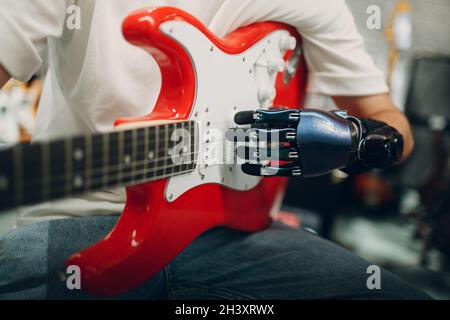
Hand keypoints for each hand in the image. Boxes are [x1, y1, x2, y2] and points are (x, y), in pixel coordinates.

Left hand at [233, 108, 359, 177]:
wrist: (352, 143)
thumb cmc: (328, 126)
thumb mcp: (310, 114)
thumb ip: (289, 115)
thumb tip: (266, 114)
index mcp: (302, 119)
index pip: (271, 116)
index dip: (252, 117)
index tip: (238, 118)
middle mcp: (302, 135)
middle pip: (269, 135)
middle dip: (249, 136)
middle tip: (232, 136)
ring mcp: (304, 153)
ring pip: (272, 153)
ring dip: (253, 153)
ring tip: (238, 151)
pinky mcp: (304, 167)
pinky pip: (279, 169)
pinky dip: (262, 169)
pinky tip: (249, 167)